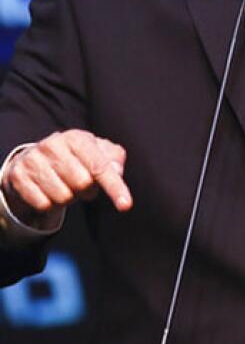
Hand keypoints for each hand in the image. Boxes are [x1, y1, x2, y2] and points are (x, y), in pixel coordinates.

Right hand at [3, 130, 130, 223]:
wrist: (36, 158)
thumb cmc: (77, 157)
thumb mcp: (98, 152)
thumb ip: (114, 159)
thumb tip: (117, 172)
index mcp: (77, 138)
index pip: (100, 167)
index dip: (115, 187)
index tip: (126, 205)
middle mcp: (52, 145)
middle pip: (83, 185)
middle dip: (88, 190)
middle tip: (82, 184)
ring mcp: (33, 160)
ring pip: (63, 198)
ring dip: (69, 198)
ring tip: (65, 185)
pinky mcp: (18, 176)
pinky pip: (44, 205)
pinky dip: (51, 204)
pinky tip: (48, 191)